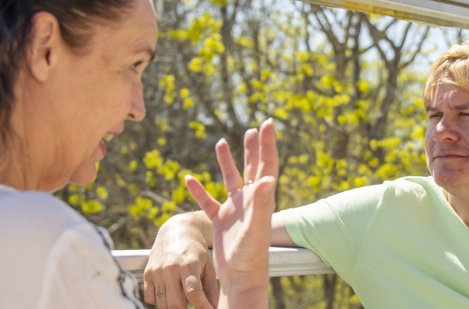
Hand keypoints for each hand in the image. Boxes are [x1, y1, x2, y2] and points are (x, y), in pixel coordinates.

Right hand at [143, 212, 218, 308]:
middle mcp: (171, 268)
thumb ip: (211, 289)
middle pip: (175, 305)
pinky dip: (160, 301)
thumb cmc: (196, 251)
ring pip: (162, 304)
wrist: (176, 232)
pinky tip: (170, 291)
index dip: (202, 307)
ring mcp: (157, 271)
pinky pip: (151, 299)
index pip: (193, 293)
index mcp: (189, 265)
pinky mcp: (147, 274)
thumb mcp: (208, 266)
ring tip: (183, 296)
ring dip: (174, 307)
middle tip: (193, 307)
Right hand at [187, 119, 277, 307]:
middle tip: (254, 129)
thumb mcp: (257, 226)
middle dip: (254, 148)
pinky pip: (207, 201)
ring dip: (226, 161)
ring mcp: (234, 209)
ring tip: (221, 142)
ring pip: (230, 179)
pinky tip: (188, 178)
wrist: (240, 276)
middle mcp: (249, 200)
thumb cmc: (252, 254)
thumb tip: (269, 177)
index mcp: (260, 198)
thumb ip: (263, 202)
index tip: (267, 123)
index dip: (268, 144)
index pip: (267, 164)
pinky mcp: (220, 220)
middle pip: (253, 167)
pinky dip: (198, 190)